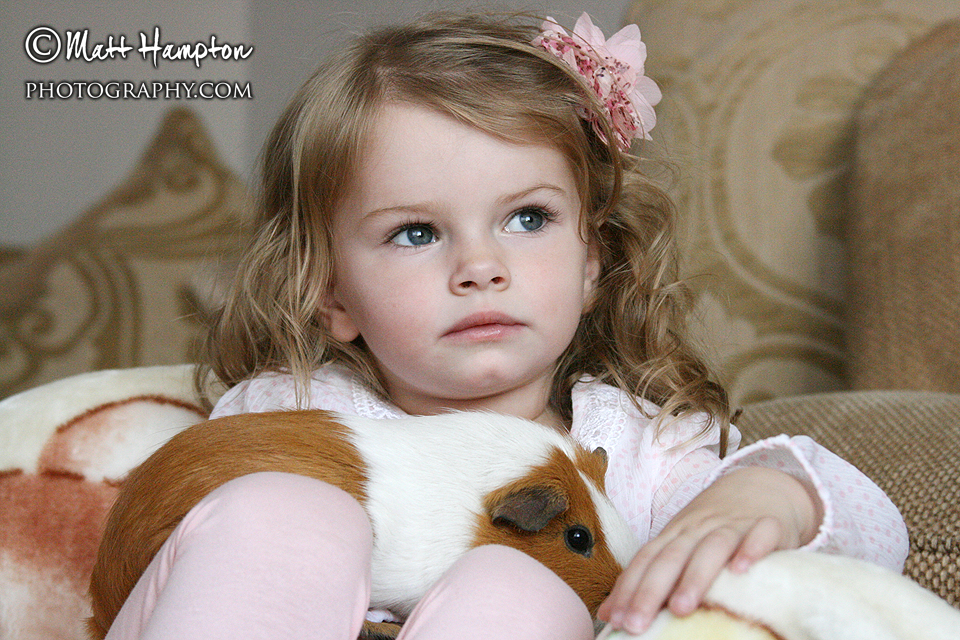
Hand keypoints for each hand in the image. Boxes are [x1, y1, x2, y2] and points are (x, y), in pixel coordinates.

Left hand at [597, 467, 821, 634]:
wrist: (760, 485)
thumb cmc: (714, 526)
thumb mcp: (681, 545)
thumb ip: (649, 577)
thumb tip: (610, 614)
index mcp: (675, 534)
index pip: (646, 560)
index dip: (629, 589)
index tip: (616, 619)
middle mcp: (699, 528)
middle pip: (671, 557)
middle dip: (650, 591)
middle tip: (636, 624)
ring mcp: (733, 525)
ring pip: (711, 548)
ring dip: (695, 577)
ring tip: (681, 607)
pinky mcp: (768, 525)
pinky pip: (760, 535)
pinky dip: (751, 550)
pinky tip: (741, 570)